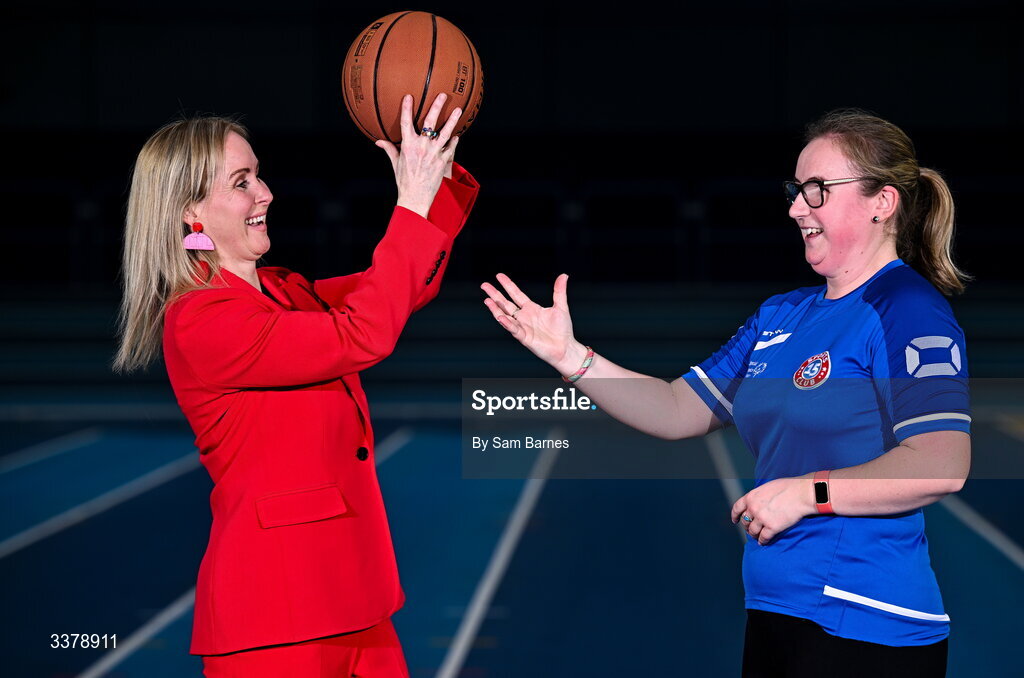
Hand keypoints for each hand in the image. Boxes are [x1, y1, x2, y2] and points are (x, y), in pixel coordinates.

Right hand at [376, 93, 461, 217]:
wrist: (415, 197)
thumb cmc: (404, 181)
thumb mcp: (395, 164)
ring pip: (445, 132)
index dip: (407, 108)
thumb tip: (378, 142)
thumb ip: (389, 149)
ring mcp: (434, 153)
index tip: (409, 96)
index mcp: (408, 145)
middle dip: (437, 106)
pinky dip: (454, 141)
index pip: (406, 122)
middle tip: (443, 95)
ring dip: (452, 120)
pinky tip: (456, 136)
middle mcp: (421, 147)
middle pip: (430, 122)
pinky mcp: (443, 161)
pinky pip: (450, 147)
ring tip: (458, 110)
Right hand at [481, 273, 584, 372]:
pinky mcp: (524, 337)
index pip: (516, 294)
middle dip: (495, 294)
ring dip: (495, 309)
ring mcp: (522, 327)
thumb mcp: (561, 307)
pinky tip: (500, 316)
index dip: (507, 285)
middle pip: (506, 303)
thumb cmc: (563, 330)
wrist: (566, 348)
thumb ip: (559, 291)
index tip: (499, 276)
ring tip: (487, 300)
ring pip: (505, 316)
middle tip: (484, 285)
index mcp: (531, 308)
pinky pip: (514, 329)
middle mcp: (524, 317)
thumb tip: (564, 275)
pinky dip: (507, 323)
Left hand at [731, 474, 815, 545]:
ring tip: (757, 537)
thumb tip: (759, 501)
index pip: (737, 508)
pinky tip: (763, 542)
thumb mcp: (767, 487)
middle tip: (751, 529)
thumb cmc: (789, 487)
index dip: (735, 516)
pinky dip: (762, 541)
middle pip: (745, 521)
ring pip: (753, 531)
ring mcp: (762, 518)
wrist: (802, 493)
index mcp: (751, 497)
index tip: (735, 520)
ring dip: (754, 535)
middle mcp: (753, 508)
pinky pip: (763, 537)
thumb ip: (760, 496)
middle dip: (747, 526)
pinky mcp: (772, 527)